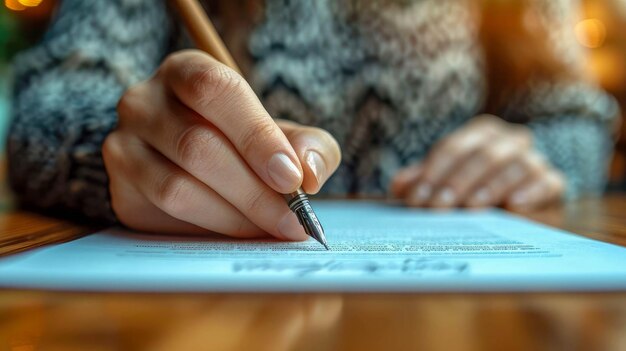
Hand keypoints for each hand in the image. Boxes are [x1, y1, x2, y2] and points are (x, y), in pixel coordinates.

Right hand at [103, 50, 340, 239]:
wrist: (198, 165)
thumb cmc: (246, 142)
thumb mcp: (284, 134)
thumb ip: (308, 145)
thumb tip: (309, 171)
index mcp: (185, 71)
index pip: (214, 90)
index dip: (256, 135)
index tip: (292, 178)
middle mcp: (143, 103)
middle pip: (197, 145)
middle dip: (254, 190)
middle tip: (293, 218)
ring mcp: (124, 146)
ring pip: (177, 188)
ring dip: (235, 216)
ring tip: (273, 228)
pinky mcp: (121, 190)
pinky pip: (165, 215)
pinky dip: (211, 229)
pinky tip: (242, 231)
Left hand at [391, 115, 564, 209]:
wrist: (517, 211)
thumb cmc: (470, 194)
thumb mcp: (441, 186)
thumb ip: (420, 183)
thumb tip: (399, 186)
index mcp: (480, 133)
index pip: (453, 148)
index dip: (433, 173)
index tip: (418, 200)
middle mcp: (510, 140)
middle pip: (482, 155)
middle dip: (457, 182)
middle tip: (439, 208)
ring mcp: (534, 159)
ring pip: (515, 166)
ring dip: (491, 187)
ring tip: (472, 208)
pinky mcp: (553, 183)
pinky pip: (548, 183)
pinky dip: (532, 192)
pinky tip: (513, 206)